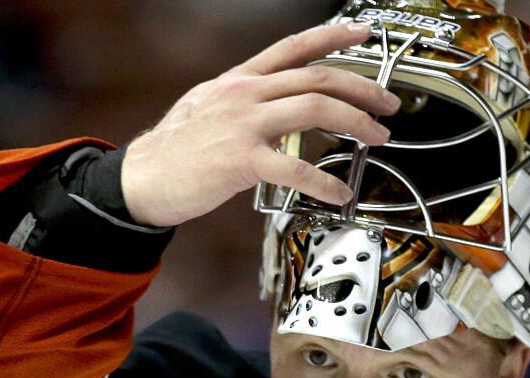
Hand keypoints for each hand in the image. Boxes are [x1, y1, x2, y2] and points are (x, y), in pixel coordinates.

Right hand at [120, 22, 400, 227]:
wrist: (142, 179)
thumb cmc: (175, 150)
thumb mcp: (208, 105)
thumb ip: (245, 99)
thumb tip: (276, 100)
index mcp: (240, 80)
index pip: (294, 47)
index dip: (333, 35)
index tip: (364, 32)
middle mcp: (245, 94)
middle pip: (318, 77)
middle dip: (363, 89)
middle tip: (388, 105)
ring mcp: (244, 124)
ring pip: (315, 108)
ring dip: (357, 123)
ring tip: (377, 139)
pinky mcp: (241, 161)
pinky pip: (296, 169)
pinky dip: (325, 182)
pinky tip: (339, 193)